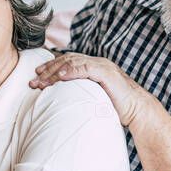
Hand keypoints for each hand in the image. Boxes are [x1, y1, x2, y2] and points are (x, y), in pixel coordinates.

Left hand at [29, 53, 151, 126]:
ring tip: (42, 81)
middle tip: (34, 80)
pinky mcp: (106, 73)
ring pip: (73, 63)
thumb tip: (63, 101)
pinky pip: (85, 68)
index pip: (68, 61)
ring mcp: (102, 66)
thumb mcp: (94, 97)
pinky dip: (71, 71)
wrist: (137, 110)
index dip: (51, 66)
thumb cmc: (116, 107)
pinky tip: (60, 76)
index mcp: (93, 66)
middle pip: (67, 60)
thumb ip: (81, 93)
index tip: (37, 74)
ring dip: (55, 72)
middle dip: (48, 70)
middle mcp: (97, 62)